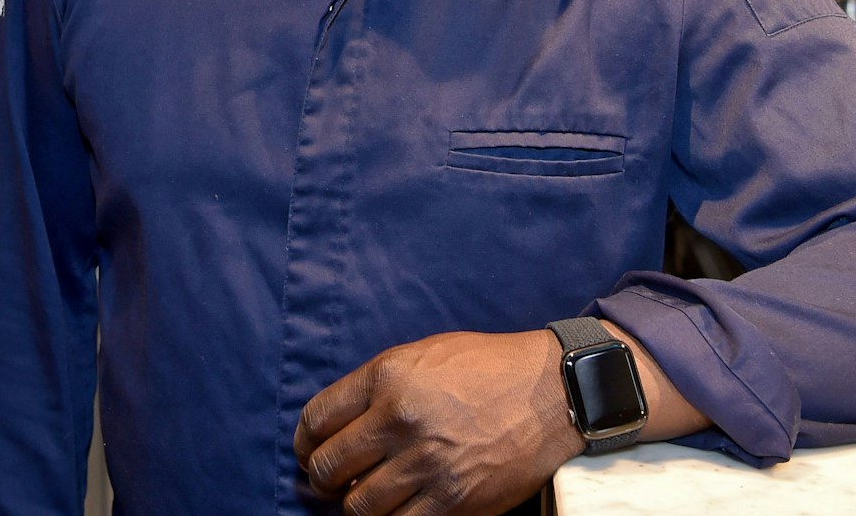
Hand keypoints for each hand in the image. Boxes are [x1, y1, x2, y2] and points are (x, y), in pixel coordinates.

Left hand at [293, 329, 580, 515]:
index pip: (316, 418)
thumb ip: (375, 386)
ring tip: (363, 496)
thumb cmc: (486, 368)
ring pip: (357, 506)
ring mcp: (427, 464)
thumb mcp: (423, 355)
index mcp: (388, 377)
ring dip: (353, 505)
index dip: (304, 441)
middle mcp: (401, 420)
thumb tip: (335, 428)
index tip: (308, 451)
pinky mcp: (454, 500)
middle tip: (330, 481)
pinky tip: (396, 509)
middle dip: (320, 479)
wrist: (551, 393)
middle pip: (328, 467)